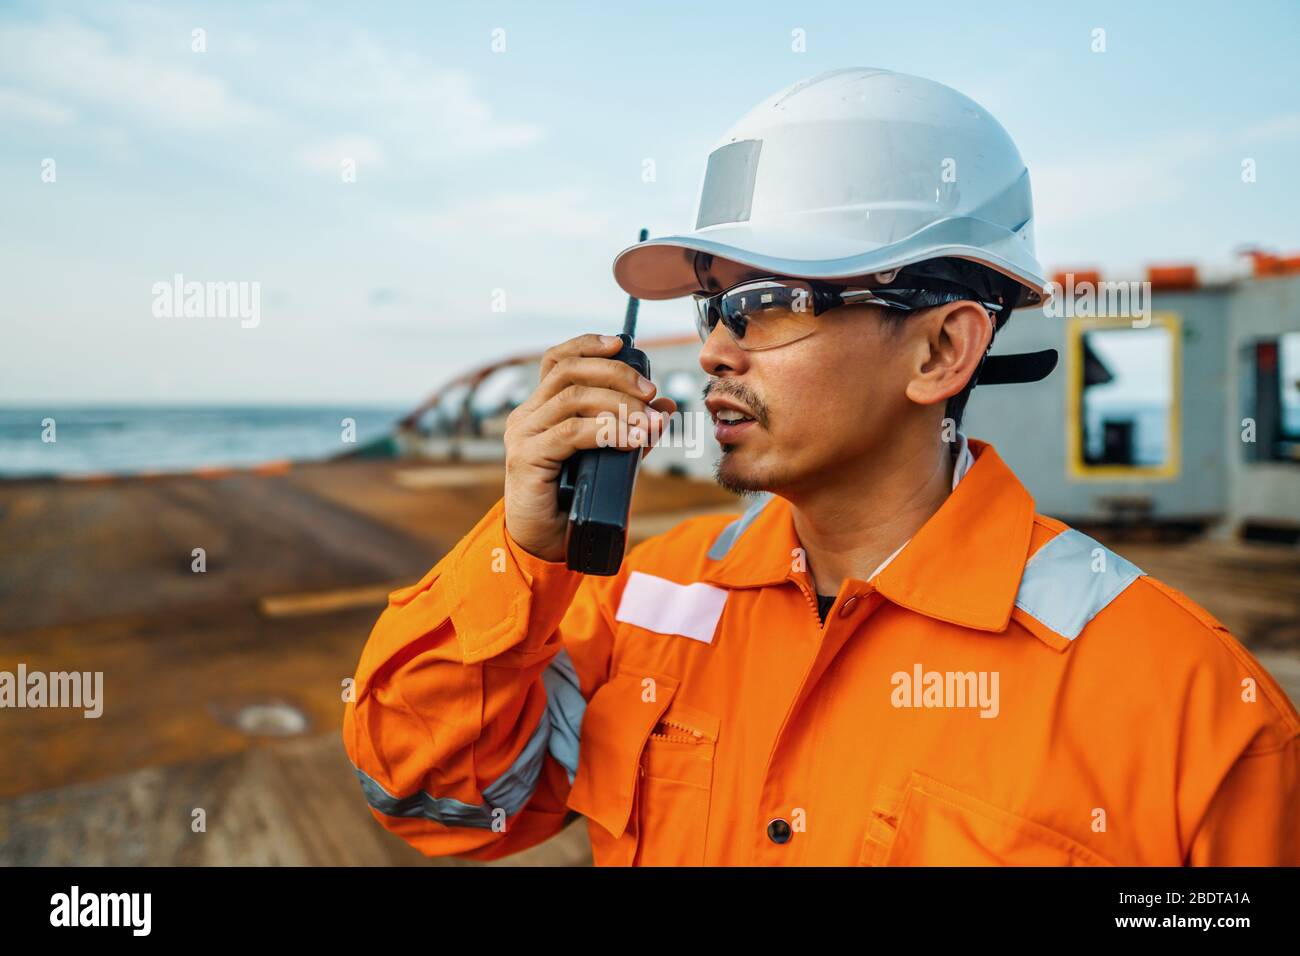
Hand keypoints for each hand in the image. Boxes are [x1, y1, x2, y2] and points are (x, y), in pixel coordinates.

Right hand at [502, 333, 676, 561]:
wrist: (546, 543)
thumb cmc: (574, 500)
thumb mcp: (609, 457)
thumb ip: (632, 429)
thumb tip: (666, 406)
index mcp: (541, 408)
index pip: (558, 360)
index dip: (588, 345)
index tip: (622, 345)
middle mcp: (527, 415)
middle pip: (570, 372)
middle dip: (616, 375)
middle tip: (649, 392)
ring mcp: (524, 435)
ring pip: (573, 399)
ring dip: (618, 405)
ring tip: (647, 423)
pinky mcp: (528, 458)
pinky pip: (571, 433)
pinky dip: (607, 431)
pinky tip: (631, 439)